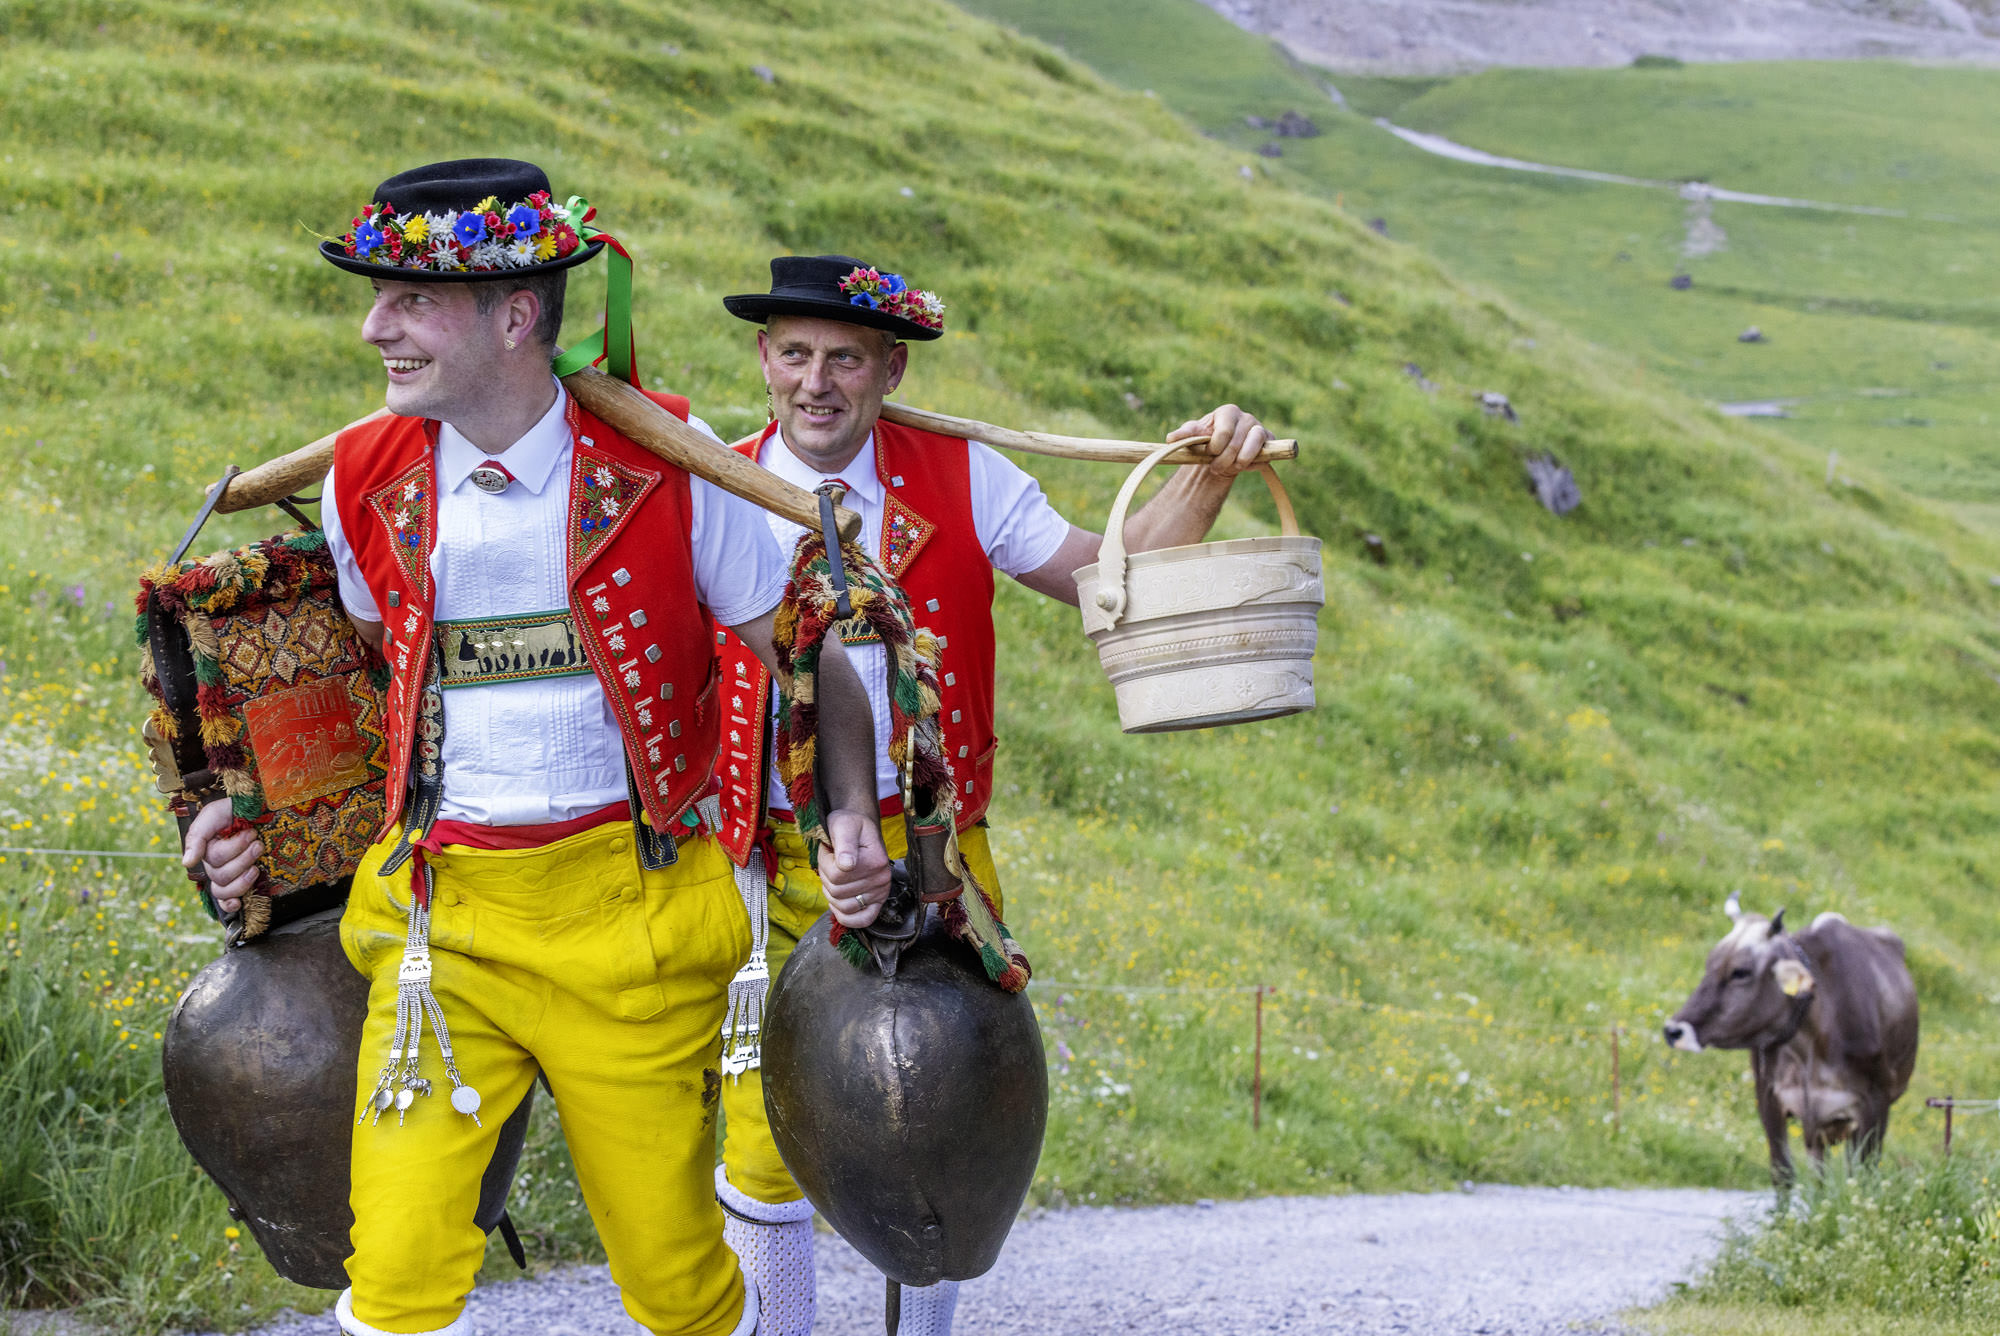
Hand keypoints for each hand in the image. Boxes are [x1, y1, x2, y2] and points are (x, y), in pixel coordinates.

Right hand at [181, 799, 262, 916]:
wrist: (262, 810)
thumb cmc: (236, 810)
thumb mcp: (213, 814)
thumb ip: (197, 837)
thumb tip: (187, 863)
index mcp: (208, 850)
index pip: (215, 859)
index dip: (235, 848)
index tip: (251, 833)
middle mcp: (216, 865)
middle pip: (221, 876)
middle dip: (244, 859)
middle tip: (259, 844)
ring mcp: (229, 875)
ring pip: (225, 889)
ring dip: (243, 879)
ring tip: (257, 865)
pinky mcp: (243, 882)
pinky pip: (228, 902)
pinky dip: (230, 905)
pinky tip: (238, 903)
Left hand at [820, 807, 891, 928]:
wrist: (860, 827)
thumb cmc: (849, 826)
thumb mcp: (843, 826)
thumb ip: (845, 843)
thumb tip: (847, 865)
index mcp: (875, 860)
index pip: (837, 874)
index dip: (825, 862)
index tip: (829, 849)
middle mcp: (882, 878)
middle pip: (838, 892)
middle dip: (826, 877)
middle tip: (830, 862)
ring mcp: (881, 891)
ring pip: (844, 907)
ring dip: (832, 893)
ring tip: (834, 875)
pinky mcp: (878, 901)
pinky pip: (864, 920)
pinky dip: (847, 918)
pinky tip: (838, 906)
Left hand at [1167, 403, 1269, 482]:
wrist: (1220, 455)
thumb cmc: (1205, 443)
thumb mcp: (1193, 438)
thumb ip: (1184, 435)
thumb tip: (1171, 438)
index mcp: (1228, 411)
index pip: (1223, 433)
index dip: (1213, 449)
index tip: (1207, 454)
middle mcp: (1247, 418)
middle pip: (1235, 444)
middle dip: (1223, 460)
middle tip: (1214, 468)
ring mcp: (1260, 430)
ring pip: (1252, 450)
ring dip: (1238, 464)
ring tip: (1229, 468)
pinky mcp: (1269, 443)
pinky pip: (1263, 457)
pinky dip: (1251, 465)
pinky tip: (1242, 466)